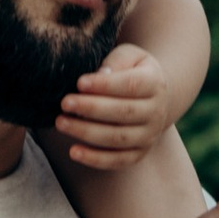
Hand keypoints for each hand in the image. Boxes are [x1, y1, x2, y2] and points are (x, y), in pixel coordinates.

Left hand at [54, 44, 180, 168]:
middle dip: (91, 108)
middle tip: (64, 104)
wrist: (152, 97)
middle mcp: (157, 112)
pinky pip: (117, 160)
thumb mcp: (128, 57)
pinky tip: (73, 151)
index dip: (104, 85)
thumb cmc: (132, 71)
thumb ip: (115, 62)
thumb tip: (100, 74)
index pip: (131, 85)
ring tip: (61, 123)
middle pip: (124, 113)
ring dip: (87, 132)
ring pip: (118, 138)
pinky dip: (95, 159)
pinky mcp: (139, 153)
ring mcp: (150, 136)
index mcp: (155, 84)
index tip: (79, 83)